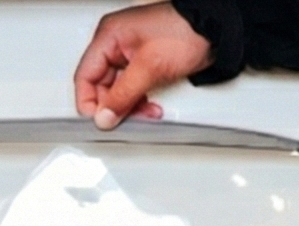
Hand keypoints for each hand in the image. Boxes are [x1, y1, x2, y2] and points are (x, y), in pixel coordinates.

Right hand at [74, 3, 212, 130]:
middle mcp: (115, 44)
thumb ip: (122, 96)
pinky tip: (151, 108)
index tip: (101, 122)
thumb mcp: (148, 67)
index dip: (89, 104)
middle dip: (115, 107)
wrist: (214, 30)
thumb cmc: (185, 32)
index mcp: (108, 36)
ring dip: (130, 108)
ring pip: (116, 92)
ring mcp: (128, 55)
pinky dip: (139, 102)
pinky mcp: (142, 65)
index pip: (84, 78)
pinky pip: (131, 90)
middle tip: (129, 119)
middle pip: (100, 88)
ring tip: (146, 113)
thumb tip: (103, 118)